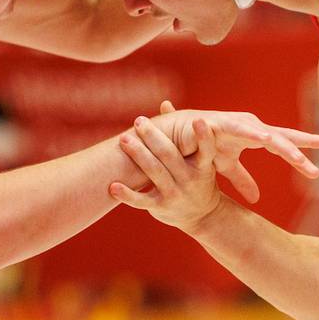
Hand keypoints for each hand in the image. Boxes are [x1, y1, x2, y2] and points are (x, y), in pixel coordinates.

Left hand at [111, 117, 224, 231]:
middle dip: (154, 137)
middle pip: (170, 156)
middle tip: (139, 121)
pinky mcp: (160, 207)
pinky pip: (141, 201)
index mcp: (203, 166)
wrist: (202, 216)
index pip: (206, 150)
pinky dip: (126, 194)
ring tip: (124, 139)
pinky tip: (112, 185)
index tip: (198, 119)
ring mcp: (175, 194)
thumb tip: (164, 103)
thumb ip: (181, 131)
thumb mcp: (198, 158)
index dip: (203, 136)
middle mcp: (190, 180)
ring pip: (155, 173)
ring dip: (138, 155)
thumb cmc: (197, 177)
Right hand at [121, 100, 318, 203]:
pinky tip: (268, 140)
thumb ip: (243, 180)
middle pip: (283, 137)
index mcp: (254, 137)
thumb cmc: (197, 147)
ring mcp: (237, 124)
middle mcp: (249, 128)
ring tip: (301, 157)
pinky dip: (255, 135)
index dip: (305, 148)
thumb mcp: (225, 167)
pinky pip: (241, 131)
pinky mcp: (220, 124)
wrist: (167, 139)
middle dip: (305, 142)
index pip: (285, 143)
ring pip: (267, 135)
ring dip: (285, 146)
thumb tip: (257, 199)